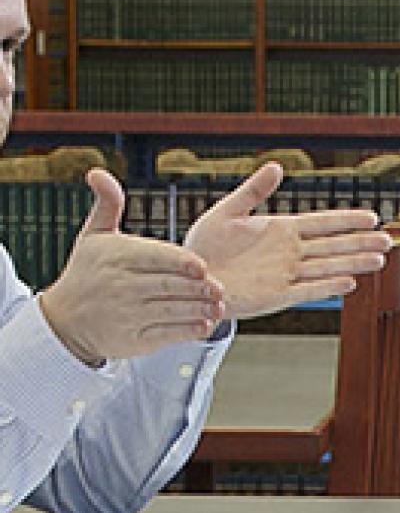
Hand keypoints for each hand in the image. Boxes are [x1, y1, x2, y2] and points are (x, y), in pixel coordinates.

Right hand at [39, 169, 225, 364]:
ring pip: (170, 310)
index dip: (181, 262)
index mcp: (116, 257)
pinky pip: (165, 334)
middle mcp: (120, 286)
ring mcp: (126, 314)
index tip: (202, 266)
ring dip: (198, 309)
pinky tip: (204, 324)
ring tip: (218, 305)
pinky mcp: (132, 340)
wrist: (66, 320)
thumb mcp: (93, 236)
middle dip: (197, 288)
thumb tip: (98, 172)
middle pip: (168, 285)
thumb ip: (108, 205)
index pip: (155, 257)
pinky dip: (187, 331)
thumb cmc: (88, 272)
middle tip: (220, 288)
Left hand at [184, 162, 393, 318]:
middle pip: (333, 245)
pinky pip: (306, 290)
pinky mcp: (275, 295)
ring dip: (352, 263)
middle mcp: (288, 252)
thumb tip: (276, 166)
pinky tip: (348, 282)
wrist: (189, 278)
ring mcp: (284, 274)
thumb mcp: (227, 211)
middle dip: (360, 242)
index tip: (372, 216)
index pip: (322, 223)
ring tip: (379, 259)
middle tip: (387, 239)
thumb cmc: (204, 245)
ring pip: (327, 267)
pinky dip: (326, 286)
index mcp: (280, 230)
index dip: (346, 220)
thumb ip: (253, 191)